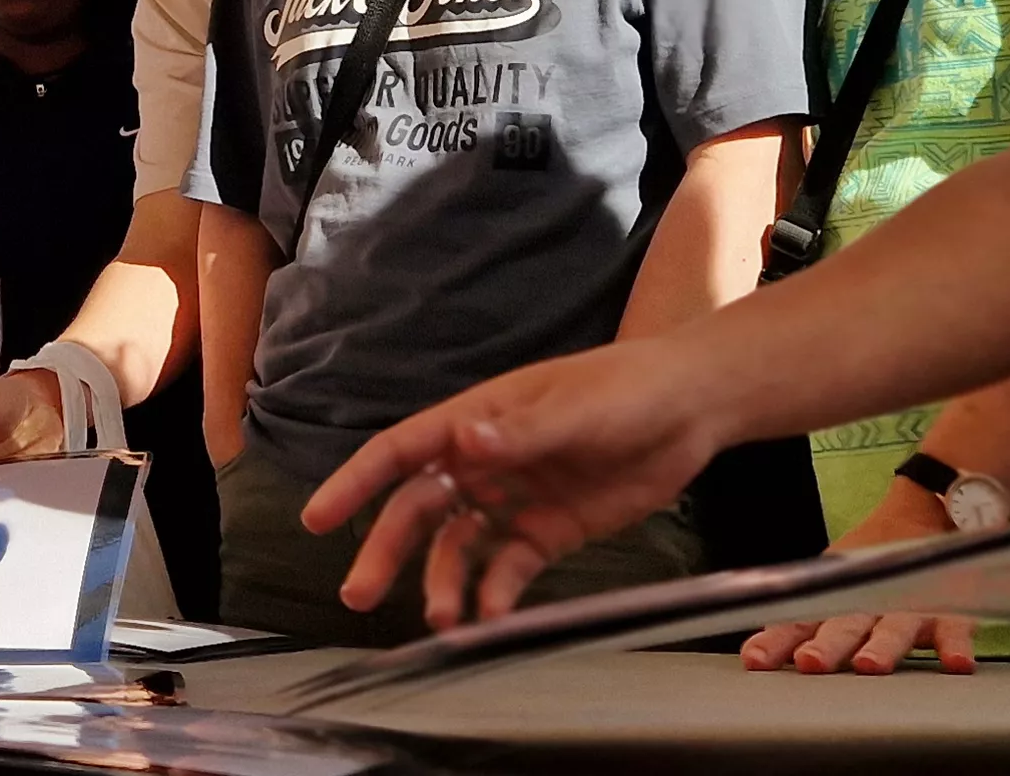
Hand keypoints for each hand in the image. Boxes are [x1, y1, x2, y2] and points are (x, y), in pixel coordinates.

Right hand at [300, 339, 722, 629]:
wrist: (693, 409)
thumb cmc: (627, 389)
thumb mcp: (575, 408)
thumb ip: (519, 431)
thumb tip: (464, 443)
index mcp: (476, 421)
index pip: (400, 453)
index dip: (355, 484)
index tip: (316, 519)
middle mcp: (485, 461)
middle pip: (418, 510)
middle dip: (386, 551)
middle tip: (359, 594)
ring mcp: (516, 498)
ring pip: (459, 547)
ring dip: (443, 581)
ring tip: (443, 621)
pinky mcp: (550, 530)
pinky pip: (508, 567)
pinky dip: (494, 593)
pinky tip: (490, 617)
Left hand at [741, 487, 970, 674]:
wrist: (931, 506)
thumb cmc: (876, 558)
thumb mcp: (833, 583)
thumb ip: (799, 621)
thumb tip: (753, 653)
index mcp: (839, 594)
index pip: (801, 620)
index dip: (778, 641)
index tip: (756, 660)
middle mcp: (871, 599)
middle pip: (846, 623)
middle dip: (827, 644)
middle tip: (811, 662)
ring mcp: (912, 602)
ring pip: (896, 626)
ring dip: (882, 646)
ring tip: (869, 664)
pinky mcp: (951, 608)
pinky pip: (956, 628)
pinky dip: (955, 644)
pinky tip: (956, 662)